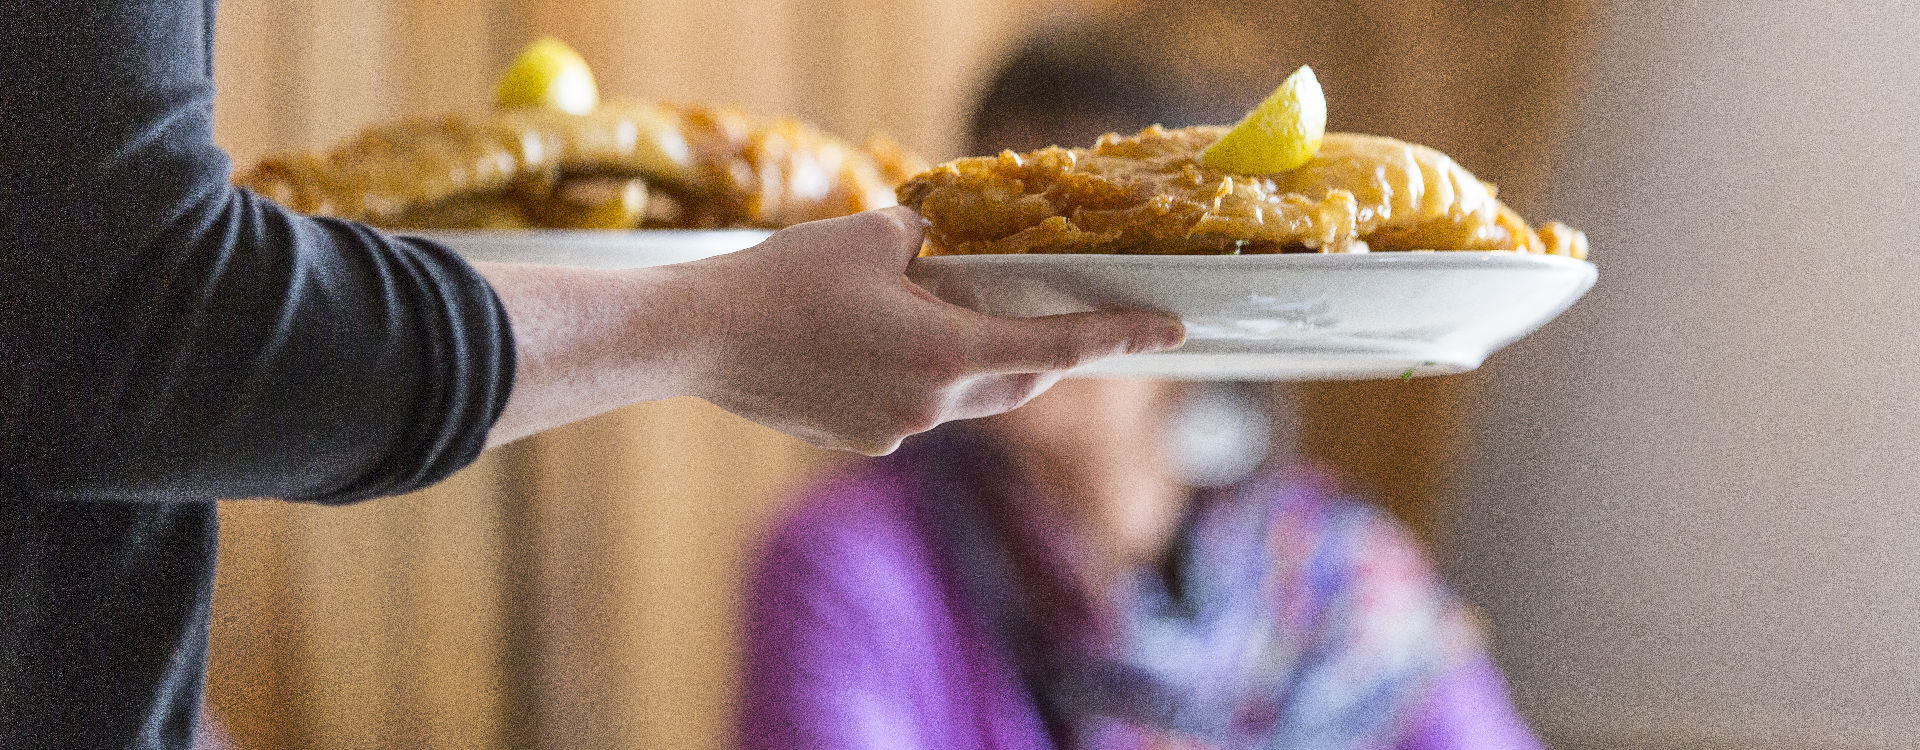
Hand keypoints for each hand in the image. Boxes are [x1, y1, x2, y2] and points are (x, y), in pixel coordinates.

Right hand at [667, 207, 1185, 454]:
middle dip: (1040, 352)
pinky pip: (913, 407)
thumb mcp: (871, 235)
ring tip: (917, 313)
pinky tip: (861, 344)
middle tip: (1051, 314)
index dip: (1123, 337)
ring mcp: (898, 431)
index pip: (1059, 349)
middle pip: (1018, 382)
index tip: (1174, 331)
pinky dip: (912, 376)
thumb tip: (945, 244)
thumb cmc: (785, 281)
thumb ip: (929, 239)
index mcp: (949, 352)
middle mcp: (934, 405)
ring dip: (963, 359)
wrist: (700, 339)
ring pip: (962, 395)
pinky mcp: (863, 440)